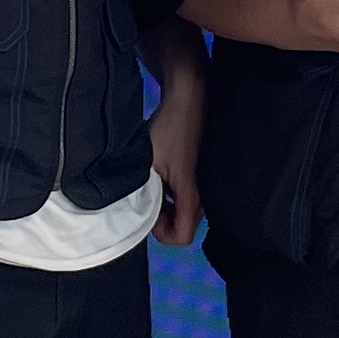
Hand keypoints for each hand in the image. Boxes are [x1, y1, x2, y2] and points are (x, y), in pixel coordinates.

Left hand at [147, 53, 204, 245]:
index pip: (181, 237)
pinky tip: (163, 175)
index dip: (160, 232)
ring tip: (153, 183)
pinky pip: (188, 199)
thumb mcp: (147, 161)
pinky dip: (174, 195)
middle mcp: (205, 196)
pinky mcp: (204, 177)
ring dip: (168, 206)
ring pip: (185, 213)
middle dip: (162, 219)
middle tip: (147, 196)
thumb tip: (131, 211)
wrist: (189, 100)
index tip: (148, 211)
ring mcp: (207, 187)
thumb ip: (141, 191)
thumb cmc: (169, 128)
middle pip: (183, 227)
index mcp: (192, 194)